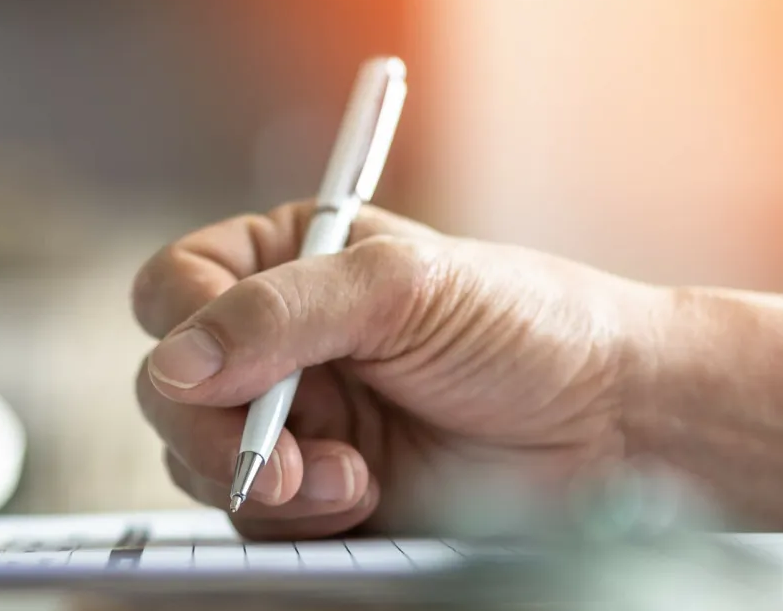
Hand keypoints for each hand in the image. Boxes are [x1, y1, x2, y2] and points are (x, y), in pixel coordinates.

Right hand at [130, 200, 663, 539]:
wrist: (611, 423)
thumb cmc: (527, 325)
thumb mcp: (402, 286)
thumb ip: (280, 312)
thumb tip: (176, 361)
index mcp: (289, 262)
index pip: (175, 287)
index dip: (181, 329)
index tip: (213, 372)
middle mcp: (278, 343)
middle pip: (171, 389)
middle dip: (218, 430)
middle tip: (277, 460)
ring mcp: (295, 421)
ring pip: (202, 462)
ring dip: (266, 482)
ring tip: (351, 477)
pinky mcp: (320, 493)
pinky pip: (259, 519)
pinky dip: (299, 518)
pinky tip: (364, 498)